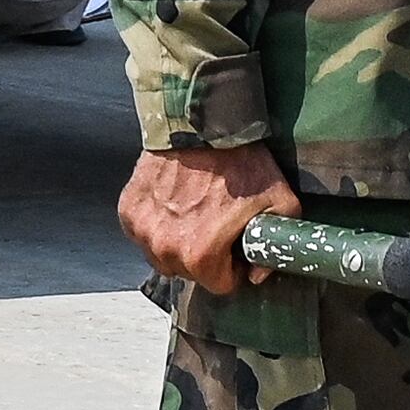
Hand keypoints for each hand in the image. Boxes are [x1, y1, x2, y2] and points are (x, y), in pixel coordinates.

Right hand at [121, 142, 295, 292]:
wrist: (202, 125)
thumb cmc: (241, 163)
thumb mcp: (281, 204)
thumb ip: (277, 247)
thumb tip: (257, 272)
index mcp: (200, 255)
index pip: (219, 285)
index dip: (234, 267)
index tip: (236, 246)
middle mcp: (165, 248)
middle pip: (188, 272)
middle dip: (205, 256)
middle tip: (217, 226)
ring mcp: (142, 229)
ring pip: (162, 256)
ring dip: (178, 243)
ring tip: (194, 214)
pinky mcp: (128, 210)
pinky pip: (143, 234)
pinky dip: (157, 225)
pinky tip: (174, 204)